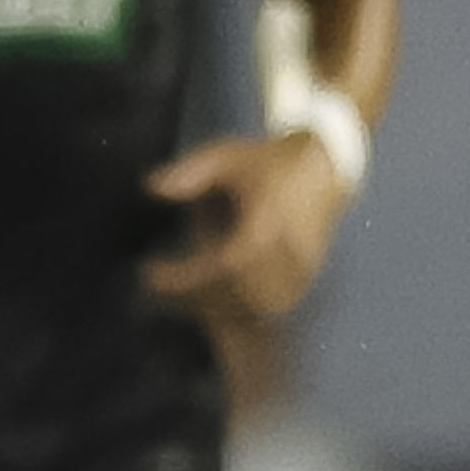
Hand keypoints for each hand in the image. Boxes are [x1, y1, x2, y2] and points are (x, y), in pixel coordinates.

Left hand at [142, 125, 352, 320]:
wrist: (320, 171)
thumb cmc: (265, 163)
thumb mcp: (225, 156)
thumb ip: (190, 171)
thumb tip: (151, 186)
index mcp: (273, 223)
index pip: (228, 263)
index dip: (187, 277)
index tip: (149, 274)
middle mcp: (292, 255)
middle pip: (237, 294)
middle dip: (192, 295)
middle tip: (155, 283)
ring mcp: (300, 274)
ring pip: (249, 310)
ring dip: (208, 308)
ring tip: (171, 292)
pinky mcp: (299, 285)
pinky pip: (262, 313)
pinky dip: (229, 314)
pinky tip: (198, 303)